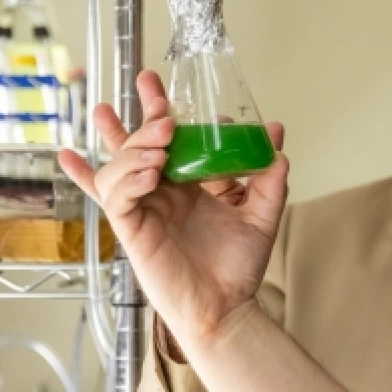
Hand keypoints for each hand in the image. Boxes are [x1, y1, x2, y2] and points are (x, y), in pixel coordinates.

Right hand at [58, 70, 288, 341]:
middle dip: (139, 113)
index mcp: (186, 184)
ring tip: (161, 140)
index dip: (162, 112)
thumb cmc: (237, 267)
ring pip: (121, 166)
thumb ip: (269, 178)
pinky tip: (146, 169)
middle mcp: (160, 193)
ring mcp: (143, 210)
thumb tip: (276, 138)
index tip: (172, 91)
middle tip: (148, 83)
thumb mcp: (263, 215)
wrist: (229, 308)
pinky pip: (115, 198)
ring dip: (136, 145)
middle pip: (136, 145)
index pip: (168, 140)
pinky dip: (127, 179)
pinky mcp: (132, 230)